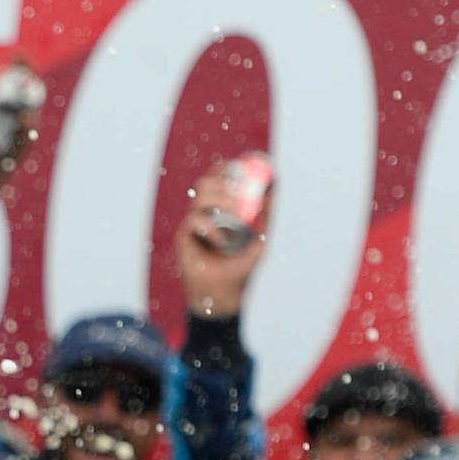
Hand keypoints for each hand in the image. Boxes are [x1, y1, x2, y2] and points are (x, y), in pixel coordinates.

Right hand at [177, 163, 267, 319]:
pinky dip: (210, 227)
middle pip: (205, 183)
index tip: (240, 165)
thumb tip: (274, 188)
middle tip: (237, 192)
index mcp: (220, 209)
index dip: (226, 168)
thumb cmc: (240, 267)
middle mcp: (205, 213)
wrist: (223, 293)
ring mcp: (193, 224)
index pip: (218, 179)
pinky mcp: (184, 237)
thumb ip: (266, 215)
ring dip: (218, 200)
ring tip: (233, 215)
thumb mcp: (260, 238)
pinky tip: (220, 240)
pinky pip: (194, 221)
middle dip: (222, 182)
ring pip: (199, 198)